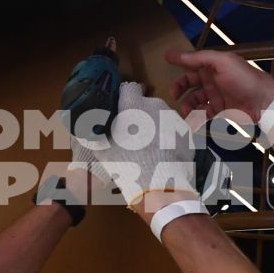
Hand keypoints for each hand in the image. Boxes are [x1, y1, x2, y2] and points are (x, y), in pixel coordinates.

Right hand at [72, 82, 199, 209]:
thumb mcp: (103, 150)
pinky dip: (169, 140)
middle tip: (134, 136)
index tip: (122, 111)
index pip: (129, 88)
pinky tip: (164, 156)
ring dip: (156, 127)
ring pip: (162, 117)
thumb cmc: (127, 164)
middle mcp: (156, 105)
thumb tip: (86, 131)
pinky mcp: (187, 133)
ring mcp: (174, 118)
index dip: (125, 98)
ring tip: (150, 150)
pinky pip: (174, 132)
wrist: (160, 184)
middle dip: (141, 116)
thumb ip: (95, 135)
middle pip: (146, 104)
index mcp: (134, 105)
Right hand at [166, 50, 273, 123]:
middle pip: (189, 84)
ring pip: (194, 101)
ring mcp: (215, 97)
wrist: (263, 102)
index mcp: (212, 66)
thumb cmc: (243, 78)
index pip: (191, 65)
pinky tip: (194, 120)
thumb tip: (172, 53)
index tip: (166, 68)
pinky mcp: (219, 112)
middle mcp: (212, 80)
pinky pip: (203, 115)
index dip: (178, 66)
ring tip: (186, 112)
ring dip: (187, 105)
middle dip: (179, 89)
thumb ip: (198, 58)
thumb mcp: (222, 62)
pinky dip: (196, 117)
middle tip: (174, 96)